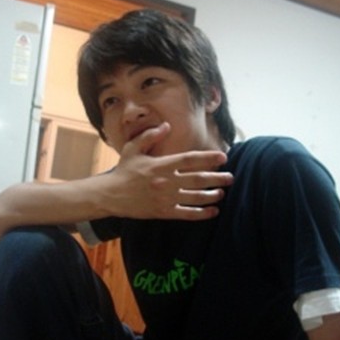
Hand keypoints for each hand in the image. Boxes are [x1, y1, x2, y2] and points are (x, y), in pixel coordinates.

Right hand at [104, 122, 233, 219]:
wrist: (110, 195)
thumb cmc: (123, 171)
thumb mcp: (132, 149)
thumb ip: (150, 136)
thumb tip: (167, 125)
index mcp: (161, 165)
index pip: (190, 159)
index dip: (208, 158)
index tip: (223, 157)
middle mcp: (166, 181)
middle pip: (198, 179)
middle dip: (217, 178)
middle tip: (230, 177)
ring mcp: (165, 198)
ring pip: (195, 197)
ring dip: (212, 195)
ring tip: (222, 193)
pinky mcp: (163, 212)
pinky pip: (186, 214)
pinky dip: (201, 213)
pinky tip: (213, 211)